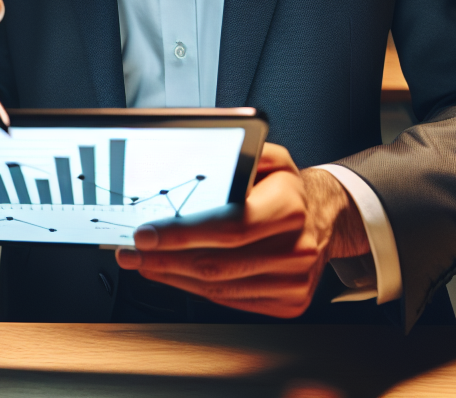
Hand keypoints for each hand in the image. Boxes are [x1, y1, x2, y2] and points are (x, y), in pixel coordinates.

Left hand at [115, 143, 369, 317]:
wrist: (324, 219)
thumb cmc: (287, 187)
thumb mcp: (271, 157)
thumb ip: (240, 153)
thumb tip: (201, 152)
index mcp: (289, 206)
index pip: (229, 228)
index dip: (183, 234)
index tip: (146, 234)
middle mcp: (296, 248)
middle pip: (218, 263)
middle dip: (165, 259)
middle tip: (131, 251)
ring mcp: (294, 281)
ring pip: (220, 287)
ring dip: (173, 277)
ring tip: (143, 263)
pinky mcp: (289, 302)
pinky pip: (232, 300)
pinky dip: (196, 289)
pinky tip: (173, 275)